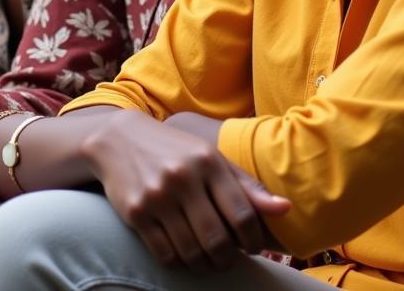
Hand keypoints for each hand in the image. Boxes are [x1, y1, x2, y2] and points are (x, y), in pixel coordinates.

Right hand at [82, 111, 289, 272]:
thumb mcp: (211, 157)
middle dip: (228, 258)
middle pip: (218, 241)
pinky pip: (166, 255)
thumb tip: (285, 209)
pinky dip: (179, 261)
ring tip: (207, 257)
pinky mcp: (136, 212)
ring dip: (204, 264)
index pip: (242, 214)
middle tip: (227, 258)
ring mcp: (157, 196)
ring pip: (192, 252)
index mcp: (207, 161)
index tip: (252, 247)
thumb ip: (246, 185)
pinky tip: (182, 250)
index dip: (254, 240)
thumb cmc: (175, 150)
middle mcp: (183, 177)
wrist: (119, 139)